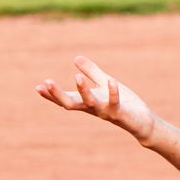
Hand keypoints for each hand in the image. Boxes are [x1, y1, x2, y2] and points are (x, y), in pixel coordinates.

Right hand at [36, 56, 155, 142]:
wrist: (142, 122)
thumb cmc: (123, 103)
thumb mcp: (104, 84)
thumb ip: (91, 72)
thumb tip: (76, 58)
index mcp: (87, 102)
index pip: (65, 98)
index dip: (51, 95)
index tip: (37, 87)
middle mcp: (93, 108)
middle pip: (70, 103)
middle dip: (58, 94)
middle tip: (46, 82)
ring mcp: (105, 111)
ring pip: (90, 103)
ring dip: (83, 90)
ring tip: (77, 77)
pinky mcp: (120, 112)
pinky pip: (114, 102)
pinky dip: (113, 92)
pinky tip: (111, 80)